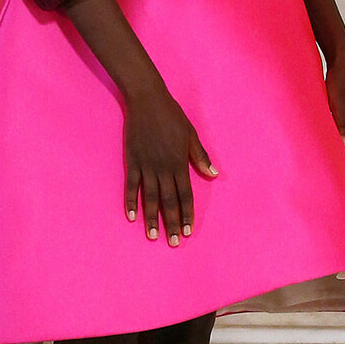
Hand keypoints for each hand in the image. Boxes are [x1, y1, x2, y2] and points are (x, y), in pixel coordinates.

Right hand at [124, 81, 216, 244]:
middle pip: (168, 201)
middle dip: (171, 223)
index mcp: (180, 163)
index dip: (187, 213)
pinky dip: (130, 201)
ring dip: (151, 218)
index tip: (189, 231)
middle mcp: (163, 168)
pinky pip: (131, 186)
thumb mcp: (191, 135)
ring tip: (152, 236)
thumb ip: (200, 156)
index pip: (185, 194)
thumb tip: (214, 174)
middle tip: (174, 243)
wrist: (147, 101)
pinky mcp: (132, 161)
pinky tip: (131, 217)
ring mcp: (146, 165)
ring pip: (149, 197)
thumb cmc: (172, 116)